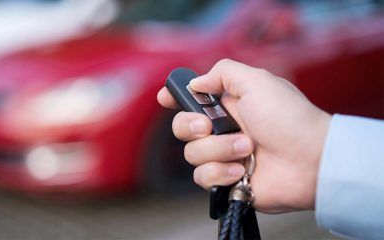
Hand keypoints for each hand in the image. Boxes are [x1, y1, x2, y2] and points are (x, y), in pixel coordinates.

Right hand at [157, 59, 330, 212]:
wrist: (310, 160)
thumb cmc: (289, 118)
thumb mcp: (257, 81)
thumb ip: (223, 73)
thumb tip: (196, 83)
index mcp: (228, 105)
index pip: (192, 100)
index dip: (175, 98)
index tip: (165, 97)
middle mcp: (222, 130)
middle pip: (181, 127)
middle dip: (188, 125)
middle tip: (206, 126)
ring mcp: (224, 156)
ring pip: (192, 154)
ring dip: (218, 150)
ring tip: (247, 149)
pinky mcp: (226, 180)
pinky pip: (203, 177)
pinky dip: (221, 172)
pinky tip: (243, 171)